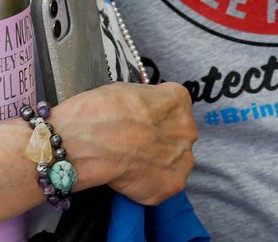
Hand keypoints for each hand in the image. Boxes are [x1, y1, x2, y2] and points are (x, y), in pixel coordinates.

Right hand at [51, 82, 196, 204]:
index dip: (153, 118)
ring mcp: (183, 158)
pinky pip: (162, 187)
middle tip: (133, 147)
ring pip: (173, 163)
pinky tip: (127, 179)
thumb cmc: (101, 111)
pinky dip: (146, 187)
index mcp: (178, 99)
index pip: (172, 109)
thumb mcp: (127, 91)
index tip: (138, 124)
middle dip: (158, 142)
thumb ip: (145, 105)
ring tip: (129, 165)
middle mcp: (187, 128)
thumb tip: (141, 115)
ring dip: (156, 165)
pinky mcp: (172, 184)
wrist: (89, 140)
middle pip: (177, 137)